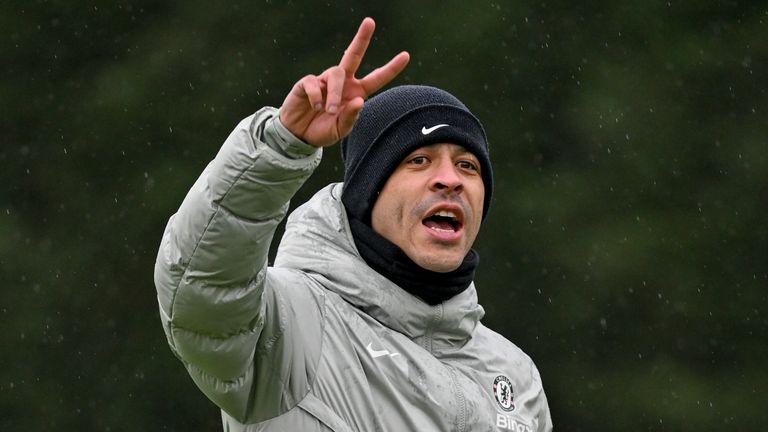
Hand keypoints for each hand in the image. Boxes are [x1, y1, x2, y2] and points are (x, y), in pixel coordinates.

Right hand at [279, 17, 409, 146]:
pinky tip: (316, 107)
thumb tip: (359, 100)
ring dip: (335, 94)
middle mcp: (342, 82)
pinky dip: (317, 96)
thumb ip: (350, 118)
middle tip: (370, 22)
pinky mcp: (306, 83)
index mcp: (355, 93)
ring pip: (336, 74)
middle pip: (353, 55)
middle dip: (362, 38)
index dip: (390, 68)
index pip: (376, 78)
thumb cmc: (322, 130)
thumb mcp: (340, 130)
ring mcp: (324, 80)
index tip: (406, 55)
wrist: (299, 135)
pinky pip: (313, 83)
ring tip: (330, 111)